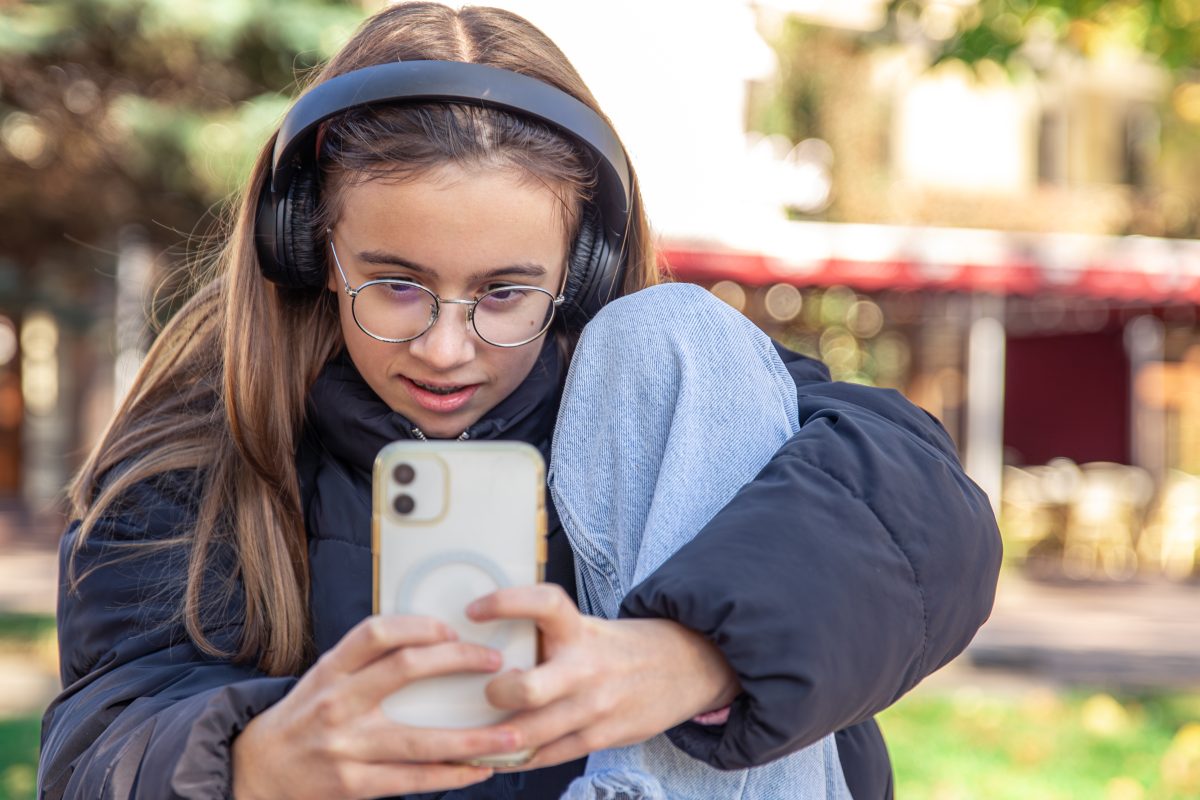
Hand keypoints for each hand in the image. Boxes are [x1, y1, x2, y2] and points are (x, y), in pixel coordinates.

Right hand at [231, 615, 519, 799]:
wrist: (257, 771)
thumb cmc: (306, 716)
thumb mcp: (325, 676)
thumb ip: (367, 660)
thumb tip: (433, 640)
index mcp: (331, 669)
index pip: (375, 632)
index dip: (418, 625)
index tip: (453, 628)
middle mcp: (337, 702)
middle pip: (404, 670)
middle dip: (457, 662)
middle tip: (496, 663)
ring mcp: (346, 747)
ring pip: (420, 739)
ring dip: (472, 738)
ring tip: (511, 733)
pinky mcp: (354, 785)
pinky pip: (413, 779)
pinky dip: (451, 773)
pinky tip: (481, 768)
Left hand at [466, 584, 739, 770]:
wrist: (684, 668)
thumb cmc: (618, 648)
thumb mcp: (587, 628)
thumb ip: (547, 637)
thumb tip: (485, 645)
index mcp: (580, 629)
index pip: (542, 604)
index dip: (505, 603)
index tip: (474, 610)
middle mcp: (585, 668)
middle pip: (528, 689)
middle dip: (496, 694)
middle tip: (486, 690)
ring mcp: (594, 707)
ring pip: (531, 733)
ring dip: (495, 738)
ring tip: (472, 736)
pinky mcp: (601, 737)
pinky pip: (548, 755)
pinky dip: (518, 757)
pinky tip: (498, 755)